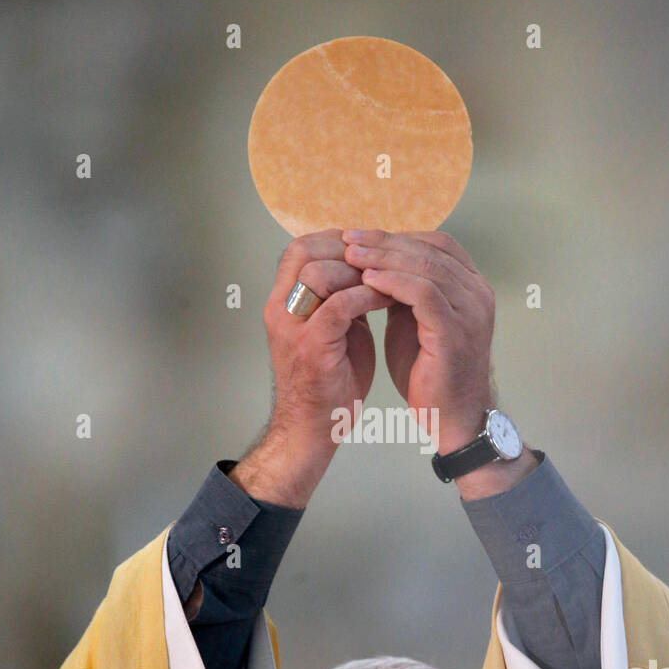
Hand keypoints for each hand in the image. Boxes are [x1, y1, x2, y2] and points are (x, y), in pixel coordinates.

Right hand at [265, 229, 392, 440]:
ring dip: (359, 271)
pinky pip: (340, 306)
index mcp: (282, 301)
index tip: (371, 248)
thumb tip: (369, 269)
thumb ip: (343, 297)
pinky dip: (367, 297)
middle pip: (304, 251)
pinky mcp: (311, 347)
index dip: (335, 240)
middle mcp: (279, 309)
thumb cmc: (329, 380)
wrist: (314, 428)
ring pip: (318, 273)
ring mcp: (292, 327)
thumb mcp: (335, 328)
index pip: (299, 248)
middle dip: (348, 249)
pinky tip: (389, 300)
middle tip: (382, 259)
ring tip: (388, 278)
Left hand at [342, 229, 495, 451]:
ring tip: (352, 256)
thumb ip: (404, 291)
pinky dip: (393, 283)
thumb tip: (375, 263)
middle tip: (349, 238)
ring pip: (426, 267)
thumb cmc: (430, 371)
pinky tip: (367, 280)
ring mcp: (471, 311)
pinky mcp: (456, 332)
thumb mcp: (415, 320)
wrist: (449, 416)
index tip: (360, 236)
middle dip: (385, 242)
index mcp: (471, 286)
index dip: (397, 235)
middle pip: (430, 249)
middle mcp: (478, 293)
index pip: (437, 243)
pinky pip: (424, 294)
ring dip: (384, 258)